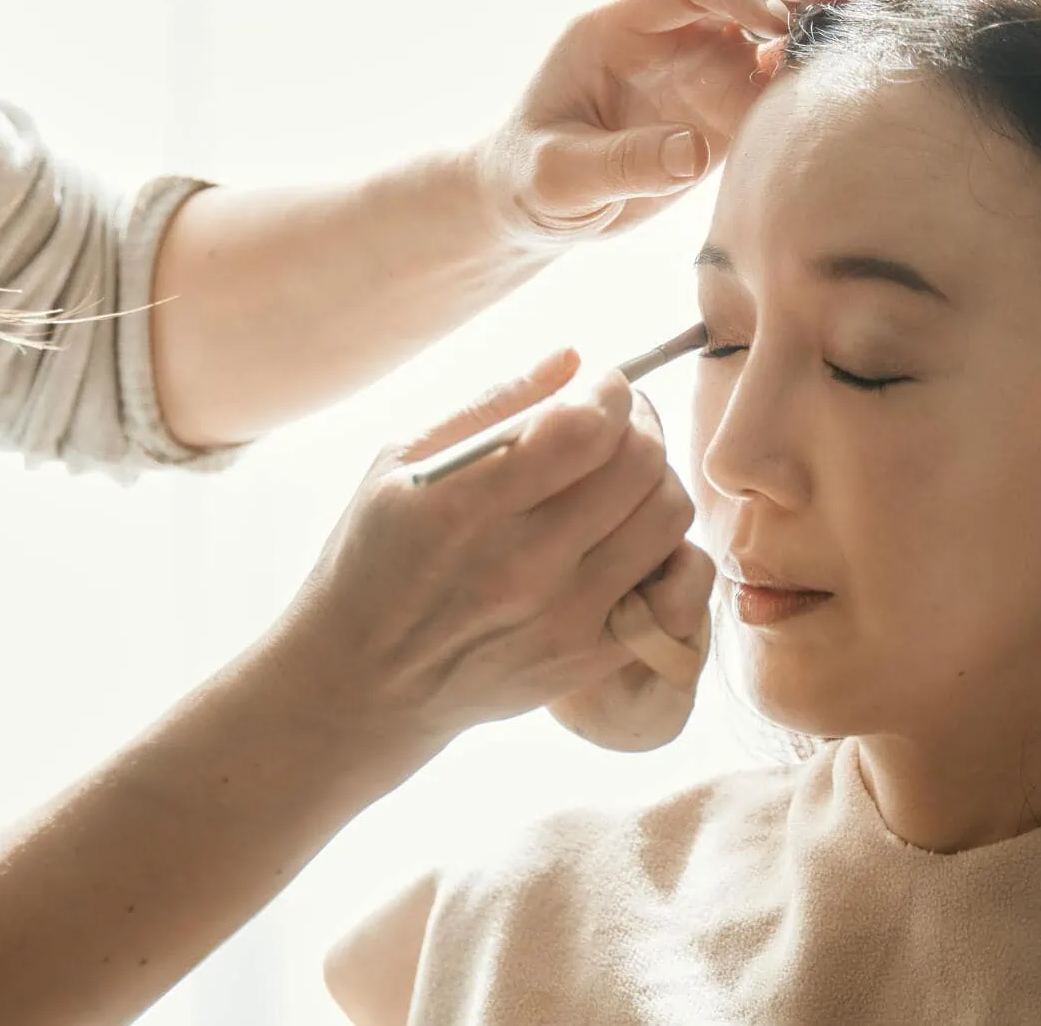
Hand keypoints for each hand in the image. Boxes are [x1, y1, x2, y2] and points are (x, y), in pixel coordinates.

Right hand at [262, 349, 700, 759]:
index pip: (584, 426)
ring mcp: (564, 616)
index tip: (597, 381)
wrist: (367, 682)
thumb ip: (490, 405)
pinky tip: (625, 532)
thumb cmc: (374, 559)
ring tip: (620, 473)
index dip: (609, 387)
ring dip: (655, 477)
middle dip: (639, 420)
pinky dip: (664, 543)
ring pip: (666, 515)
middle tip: (617, 417)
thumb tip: (571, 357)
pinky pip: (674, 581)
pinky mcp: (591, 654)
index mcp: (466, 507)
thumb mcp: (399, 465)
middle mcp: (523, 565)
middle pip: (639, 463)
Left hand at [473, 0, 867, 244]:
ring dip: (819, 14)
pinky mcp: (724, 109)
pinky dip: (821, 65)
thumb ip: (620, 163)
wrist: (529, 208)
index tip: (775, 24)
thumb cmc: (528, 184)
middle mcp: (665, 36)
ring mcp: (699, 68)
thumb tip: (694, 150)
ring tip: (877, 20)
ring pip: (771, 21)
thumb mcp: (558, 179)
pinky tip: (866, 60)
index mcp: (616, 30)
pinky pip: (780, 77)